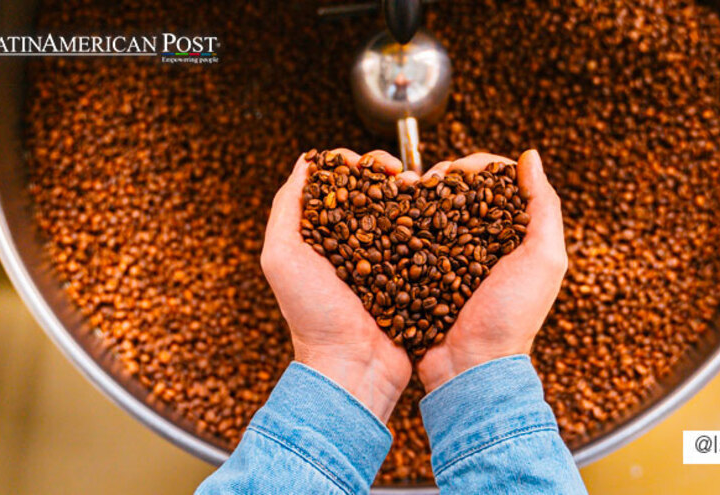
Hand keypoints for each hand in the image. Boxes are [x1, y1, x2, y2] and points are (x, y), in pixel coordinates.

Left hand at [261, 149, 412, 421]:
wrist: (352, 366)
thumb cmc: (312, 316)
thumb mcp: (281, 257)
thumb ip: (286, 208)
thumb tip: (307, 161)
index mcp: (319, 233)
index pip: (337, 182)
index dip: (354, 163)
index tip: (369, 164)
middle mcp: (351, 242)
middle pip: (371, 191)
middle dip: (387, 172)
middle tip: (401, 174)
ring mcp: (383, 258)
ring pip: (400, 211)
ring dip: (412, 193)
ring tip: (422, 188)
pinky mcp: (410, 275)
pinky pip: (422, 240)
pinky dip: (430, 222)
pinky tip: (438, 212)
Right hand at [416, 150, 567, 390]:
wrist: (470, 366)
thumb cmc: (512, 316)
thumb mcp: (544, 259)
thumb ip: (544, 206)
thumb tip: (530, 156)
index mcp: (512, 234)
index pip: (495, 182)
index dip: (477, 166)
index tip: (458, 170)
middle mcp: (480, 242)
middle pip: (459, 191)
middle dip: (442, 177)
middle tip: (426, 182)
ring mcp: (447, 257)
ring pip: (430, 210)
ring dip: (416, 196)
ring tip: (404, 192)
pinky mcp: (420, 272)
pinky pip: (409, 238)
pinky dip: (400, 222)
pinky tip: (390, 214)